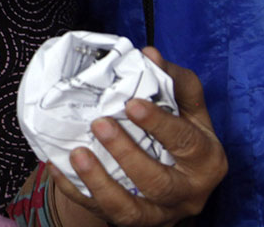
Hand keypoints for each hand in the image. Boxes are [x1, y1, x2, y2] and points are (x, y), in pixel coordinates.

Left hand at [49, 47, 227, 225]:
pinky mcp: (129, 222)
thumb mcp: (187, 110)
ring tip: (77, 153)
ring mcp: (157, 213)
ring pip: (130, 209)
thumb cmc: (180, 137)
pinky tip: (58, 167)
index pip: (186, 142)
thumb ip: (174, 82)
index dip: (160, 124)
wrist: (169, 183)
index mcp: (205, 159)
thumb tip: (150, 54)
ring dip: (100, 182)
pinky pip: (100, 212)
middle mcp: (186, 193)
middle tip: (99, 123)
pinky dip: (77, 191)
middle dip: (127, 153)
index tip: (131, 103)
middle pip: (159, 182)